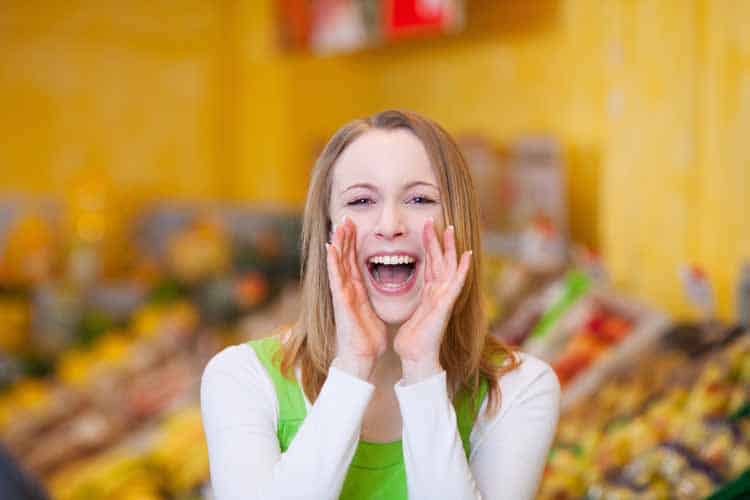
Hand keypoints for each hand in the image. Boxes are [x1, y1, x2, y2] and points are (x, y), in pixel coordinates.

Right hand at [327, 216, 386, 379]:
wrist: (362, 358)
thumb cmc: (368, 339)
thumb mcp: (374, 312)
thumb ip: (374, 299)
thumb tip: (383, 291)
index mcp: (357, 291)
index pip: (354, 262)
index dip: (354, 244)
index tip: (355, 226)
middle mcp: (347, 290)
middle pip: (345, 258)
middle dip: (345, 238)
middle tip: (345, 218)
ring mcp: (342, 295)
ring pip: (338, 264)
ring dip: (338, 244)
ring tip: (337, 226)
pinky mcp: (341, 301)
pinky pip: (336, 278)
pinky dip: (333, 262)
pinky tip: (331, 248)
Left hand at [394, 219, 471, 382]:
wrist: (417, 359)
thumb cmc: (412, 341)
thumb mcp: (411, 315)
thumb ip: (414, 304)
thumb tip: (407, 297)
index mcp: (429, 294)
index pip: (430, 265)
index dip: (429, 247)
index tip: (425, 229)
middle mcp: (438, 294)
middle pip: (440, 261)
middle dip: (438, 241)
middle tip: (436, 220)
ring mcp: (444, 299)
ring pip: (448, 268)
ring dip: (449, 248)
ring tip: (451, 230)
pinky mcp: (445, 305)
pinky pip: (455, 284)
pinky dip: (461, 269)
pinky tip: (466, 255)